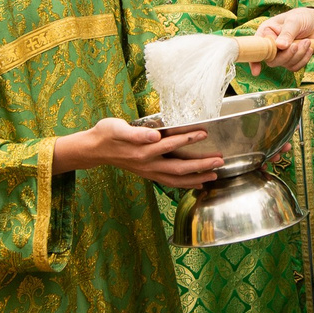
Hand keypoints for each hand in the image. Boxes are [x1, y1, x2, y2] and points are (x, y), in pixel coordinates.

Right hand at [56, 118, 223, 188]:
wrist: (94, 149)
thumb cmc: (106, 133)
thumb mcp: (116, 128)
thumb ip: (136, 134)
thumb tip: (155, 136)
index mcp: (142, 150)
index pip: (170, 144)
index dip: (188, 139)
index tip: (205, 134)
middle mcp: (148, 164)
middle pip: (179, 168)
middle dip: (201, 165)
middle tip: (219, 161)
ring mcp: (149, 171)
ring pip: (177, 179)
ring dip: (197, 178)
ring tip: (215, 175)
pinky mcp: (148, 174)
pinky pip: (170, 182)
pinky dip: (185, 184)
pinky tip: (197, 183)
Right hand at [250, 7, 313, 73]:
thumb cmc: (301, 17)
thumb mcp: (294, 21)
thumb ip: (287, 33)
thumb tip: (280, 46)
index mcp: (266, 32)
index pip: (256, 48)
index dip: (254, 60)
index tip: (256, 71)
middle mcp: (271, 44)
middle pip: (272, 60)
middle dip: (287, 55)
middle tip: (297, 45)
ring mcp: (280, 53)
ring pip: (285, 64)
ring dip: (298, 55)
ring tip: (307, 42)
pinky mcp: (290, 59)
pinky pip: (294, 66)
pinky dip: (303, 60)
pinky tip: (309, 49)